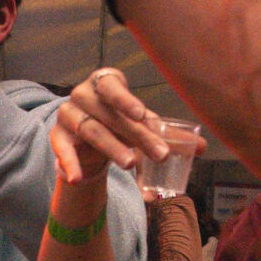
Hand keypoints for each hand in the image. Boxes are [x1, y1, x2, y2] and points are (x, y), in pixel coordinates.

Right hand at [52, 66, 169, 186]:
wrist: (88, 138)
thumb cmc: (119, 123)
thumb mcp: (143, 126)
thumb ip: (169, 135)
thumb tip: (202, 147)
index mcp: (105, 83)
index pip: (112, 87)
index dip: (125, 99)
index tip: (141, 114)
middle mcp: (83, 94)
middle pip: (109, 114)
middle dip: (136, 135)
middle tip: (160, 154)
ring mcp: (68, 114)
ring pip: (91, 131)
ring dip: (112, 148)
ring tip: (131, 164)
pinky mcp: (58, 136)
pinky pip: (62, 149)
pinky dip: (69, 163)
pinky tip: (76, 178)